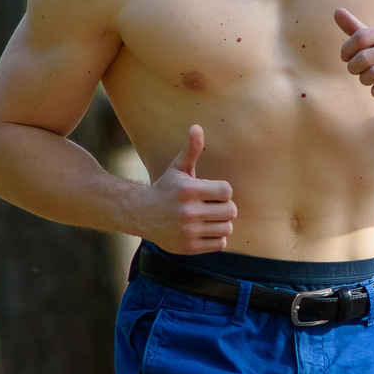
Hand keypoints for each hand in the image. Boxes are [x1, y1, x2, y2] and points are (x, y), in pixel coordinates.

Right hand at [141, 125, 235, 253]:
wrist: (142, 215)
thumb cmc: (166, 189)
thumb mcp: (177, 168)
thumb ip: (191, 149)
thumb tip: (196, 127)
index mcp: (189, 190)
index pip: (227, 191)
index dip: (222, 191)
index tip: (212, 192)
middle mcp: (188, 212)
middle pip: (230, 211)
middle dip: (224, 208)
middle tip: (212, 207)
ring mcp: (188, 231)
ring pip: (227, 228)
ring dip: (221, 223)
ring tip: (209, 219)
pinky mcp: (189, 247)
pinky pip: (220, 243)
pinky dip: (216, 238)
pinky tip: (204, 231)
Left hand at [335, 8, 373, 104]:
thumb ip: (359, 29)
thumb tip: (336, 11)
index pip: (361, 37)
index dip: (347, 50)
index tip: (346, 57)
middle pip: (364, 58)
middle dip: (353, 68)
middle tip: (356, 71)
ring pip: (373, 75)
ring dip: (364, 81)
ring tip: (368, 80)